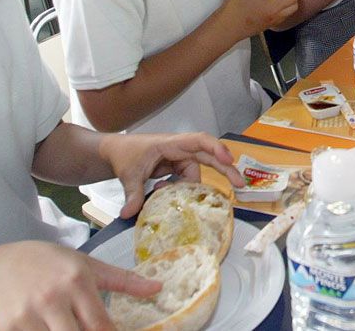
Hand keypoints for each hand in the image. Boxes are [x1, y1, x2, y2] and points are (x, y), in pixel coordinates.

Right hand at [0, 241, 160, 330]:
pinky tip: (52, 330)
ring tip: (71, 328)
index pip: (101, 324)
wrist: (2, 265)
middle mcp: (53, 297)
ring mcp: (29, 314)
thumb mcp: (88, 265)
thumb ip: (123, 280)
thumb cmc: (51, 263)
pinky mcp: (10, 327)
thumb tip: (157, 287)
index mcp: (77, 280)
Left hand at [100, 132, 245, 217]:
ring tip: (168, 192)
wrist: (114, 152)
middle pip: (209, 156)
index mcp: (172, 143)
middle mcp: (180, 149)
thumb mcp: (128, 174)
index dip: (215, 148)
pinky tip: (162, 191)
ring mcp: (179, 159)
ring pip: (196, 173)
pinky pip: (186, 180)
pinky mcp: (176, 168)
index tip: (228, 160)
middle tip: (240, 185)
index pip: (199, 141)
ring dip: (190, 187)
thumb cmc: (124, 154)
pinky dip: (180, 189)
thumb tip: (129, 214)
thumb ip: (133, 193)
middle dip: (225, 169)